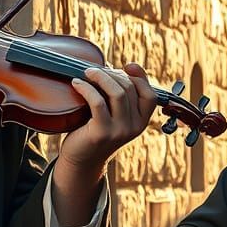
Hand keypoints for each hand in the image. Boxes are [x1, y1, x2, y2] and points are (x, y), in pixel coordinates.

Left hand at [52, 63, 155, 225]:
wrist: (81, 159)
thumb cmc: (95, 131)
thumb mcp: (115, 114)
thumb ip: (122, 96)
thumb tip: (123, 68)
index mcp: (141, 122)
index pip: (150, 95)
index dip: (140, 77)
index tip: (126, 66)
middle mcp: (135, 127)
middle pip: (129, 88)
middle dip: (112, 74)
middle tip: (95, 71)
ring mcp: (120, 131)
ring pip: (117, 92)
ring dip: (101, 77)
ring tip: (87, 73)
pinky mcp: (102, 132)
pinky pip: (97, 101)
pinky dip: (86, 88)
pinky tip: (77, 83)